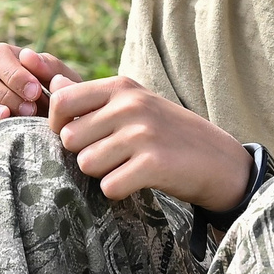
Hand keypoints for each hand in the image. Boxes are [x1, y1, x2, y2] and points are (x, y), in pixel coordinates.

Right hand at [0, 41, 79, 149]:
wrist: (73, 148)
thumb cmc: (70, 116)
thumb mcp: (71, 92)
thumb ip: (55, 71)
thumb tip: (27, 55)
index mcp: (7, 65)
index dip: (12, 72)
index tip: (35, 91)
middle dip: (1, 93)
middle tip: (28, 112)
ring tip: (4, 121)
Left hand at [48, 75, 253, 206]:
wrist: (218, 160)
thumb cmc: (167, 133)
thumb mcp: (133, 104)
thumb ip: (91, 97)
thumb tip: (54, 82)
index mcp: (121, 87)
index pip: (63, 102)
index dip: (60, 126)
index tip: (80, 137)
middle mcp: (131, 105)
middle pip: (70, 139)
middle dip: (84, 154)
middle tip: (112, 157)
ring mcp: (143, 133)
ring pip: (86, 164)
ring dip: (101, 174)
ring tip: (126, 167)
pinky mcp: (154, 164)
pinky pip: (109, 186)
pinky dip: (118, 191)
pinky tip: (137, 182)